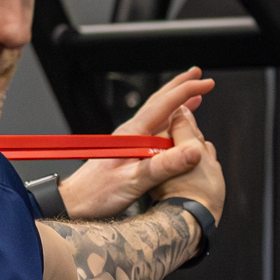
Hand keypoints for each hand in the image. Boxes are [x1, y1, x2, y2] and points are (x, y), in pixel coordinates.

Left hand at [57, 69, 216, 220]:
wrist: (73, 204)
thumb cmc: (95, 194)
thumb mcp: (132, 182)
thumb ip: (163, 167)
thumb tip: (194, 152)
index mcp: (131, 134)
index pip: (163, 105)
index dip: (186, 92)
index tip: (207, 84)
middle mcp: (130, 134)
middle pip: (158, 103)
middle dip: (180, 88)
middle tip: (198, 75)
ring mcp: (129, 143)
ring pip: (157, 117)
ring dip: (176, 105)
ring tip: (193, 98)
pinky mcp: (129, 154)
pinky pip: (154, 133)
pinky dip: (169, 125)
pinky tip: (175, 129)